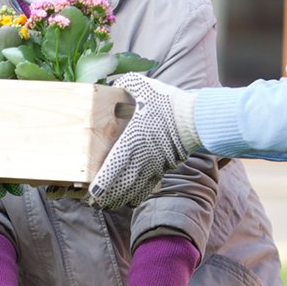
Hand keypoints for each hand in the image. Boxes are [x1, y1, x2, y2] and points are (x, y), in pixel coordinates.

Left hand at [86, 73, 198, 210]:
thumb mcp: (142, 88)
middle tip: (91, 200)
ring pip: (131, 195)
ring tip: (106, 201)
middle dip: (103, 200)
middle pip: (117, 192)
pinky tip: (126, 197)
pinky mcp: (161, 171)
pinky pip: (144, 191)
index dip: (98, 188)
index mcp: (130, 144)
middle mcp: (139, 161)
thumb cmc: (168, 104)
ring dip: (117, 200)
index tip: (89, 192)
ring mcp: (151, 168)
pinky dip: (133, 197)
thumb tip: (112, 84)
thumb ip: (123, 85)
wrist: (197, 119)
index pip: (110, 174)